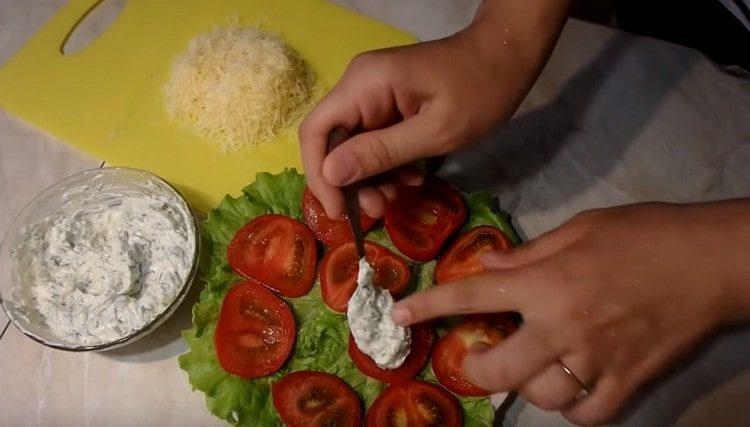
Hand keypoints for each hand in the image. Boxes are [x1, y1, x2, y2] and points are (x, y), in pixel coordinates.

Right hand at [299, 0, 570, 218]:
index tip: (339, 211)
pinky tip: (412, 178)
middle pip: (331, 142)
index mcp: (365, 84)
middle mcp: (359, 85)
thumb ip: (381, 152)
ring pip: (352, 146)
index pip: (316, 131)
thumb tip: (330, 174)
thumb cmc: (480, 90)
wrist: (507, 56)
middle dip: (350, 182)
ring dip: (371, 178)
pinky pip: (373, 140)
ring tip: (398, 196)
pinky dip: (387, 164)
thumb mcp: (435, 131)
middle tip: (378, 211)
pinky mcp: (388, 104)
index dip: (320, 175)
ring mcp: (373, 94)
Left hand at [393, 201, 749, 424]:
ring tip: (533, 365)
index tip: (399, 316)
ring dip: (527, 385)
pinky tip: (572, 384)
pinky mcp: (629, 382)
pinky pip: (587, 414)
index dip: (429, 307)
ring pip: (541, 397)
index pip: (473, 297)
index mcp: (547, 283)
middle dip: (473, 367)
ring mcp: (596, 361)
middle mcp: (564, 328)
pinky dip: (572, 405)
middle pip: (499, 368)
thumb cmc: (645, 234)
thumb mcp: (579, 229)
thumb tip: (490, 267)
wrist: (712, 261)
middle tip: (473, 357)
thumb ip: (529, 254)